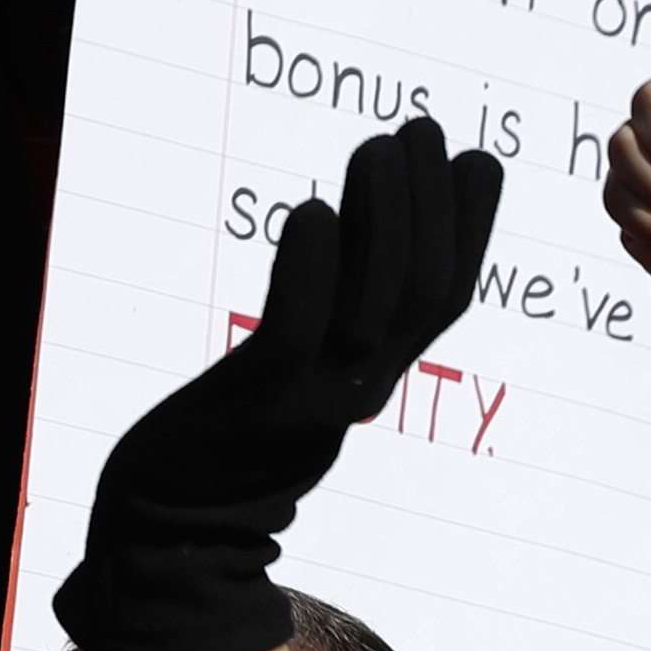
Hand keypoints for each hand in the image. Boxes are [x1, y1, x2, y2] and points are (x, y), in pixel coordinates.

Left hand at [59, 113, 496, 650]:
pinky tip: (310, 212)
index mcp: (376, 375)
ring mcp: (315, 397)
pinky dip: (310, 270)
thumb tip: (352, 232)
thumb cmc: (234, 432)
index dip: (469, 230)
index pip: (444, 299)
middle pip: (424, 291)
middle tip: (425, 130)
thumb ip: (335, 315)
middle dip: (434, 206)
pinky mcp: (261, 404)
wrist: (174, 520)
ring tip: (380, 149)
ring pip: (375, 304)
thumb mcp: (300, 370)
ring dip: (384, 220)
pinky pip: (298, 332)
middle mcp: (361, 384)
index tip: (476, 159)